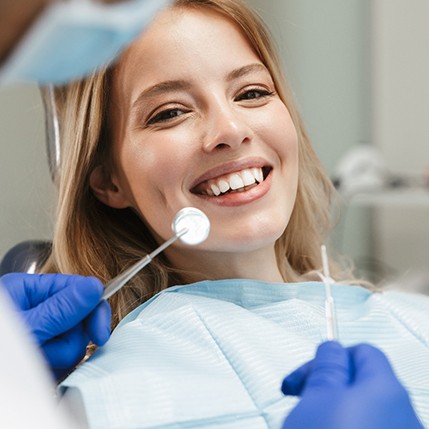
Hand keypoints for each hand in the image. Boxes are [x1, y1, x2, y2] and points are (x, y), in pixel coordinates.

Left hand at [0, 273, 110, 379]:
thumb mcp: (25, 329)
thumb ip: (60, 309)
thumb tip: (93, 287)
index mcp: (29, 291)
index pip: (76, 289)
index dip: (93, 308)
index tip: (100, 331)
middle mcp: (37, 309)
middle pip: (78, 318)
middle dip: (69, 339)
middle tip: (52, 353)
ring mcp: (41, 333)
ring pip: (73, 342)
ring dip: (58, 357)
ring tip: (34, 363)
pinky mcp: (42, 354)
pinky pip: (65, 359)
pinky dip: (54, 368)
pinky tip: (38, 370)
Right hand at [281, 341, 422, 428]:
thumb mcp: (317, 400)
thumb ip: (325, 367)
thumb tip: (331, 349)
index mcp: (386, 390)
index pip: (361, 352)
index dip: (327, 358)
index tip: (302, 378)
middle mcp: (402, 416)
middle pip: (360, 386)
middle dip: (324, 390)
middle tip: (299, 403)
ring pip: (358, 415)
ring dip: (328, 416)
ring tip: (306, 427)